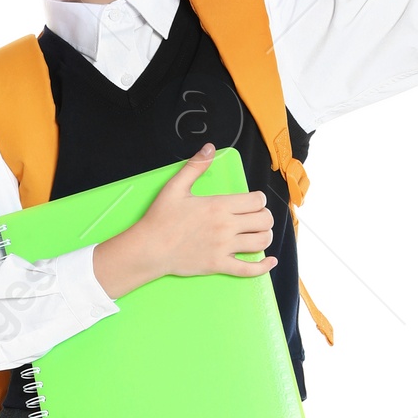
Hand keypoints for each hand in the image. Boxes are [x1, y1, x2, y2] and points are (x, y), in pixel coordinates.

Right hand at [93, 146, 275, 299]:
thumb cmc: (160, 219)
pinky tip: (269, 261)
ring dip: (265, 236)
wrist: (149, 249)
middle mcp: (225, 227)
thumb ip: (195, 166)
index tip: (252, 202)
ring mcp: (224, 248)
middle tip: (255, 218)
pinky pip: (249, 269)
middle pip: (264, 220)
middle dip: (264, 217)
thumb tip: (210, 148)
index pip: (257, 201)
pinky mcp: (219, 265)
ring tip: (258, 234)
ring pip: (262, 241)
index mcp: (218, 206)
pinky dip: (263, 266)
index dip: (259, 200)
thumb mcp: (175, 187)